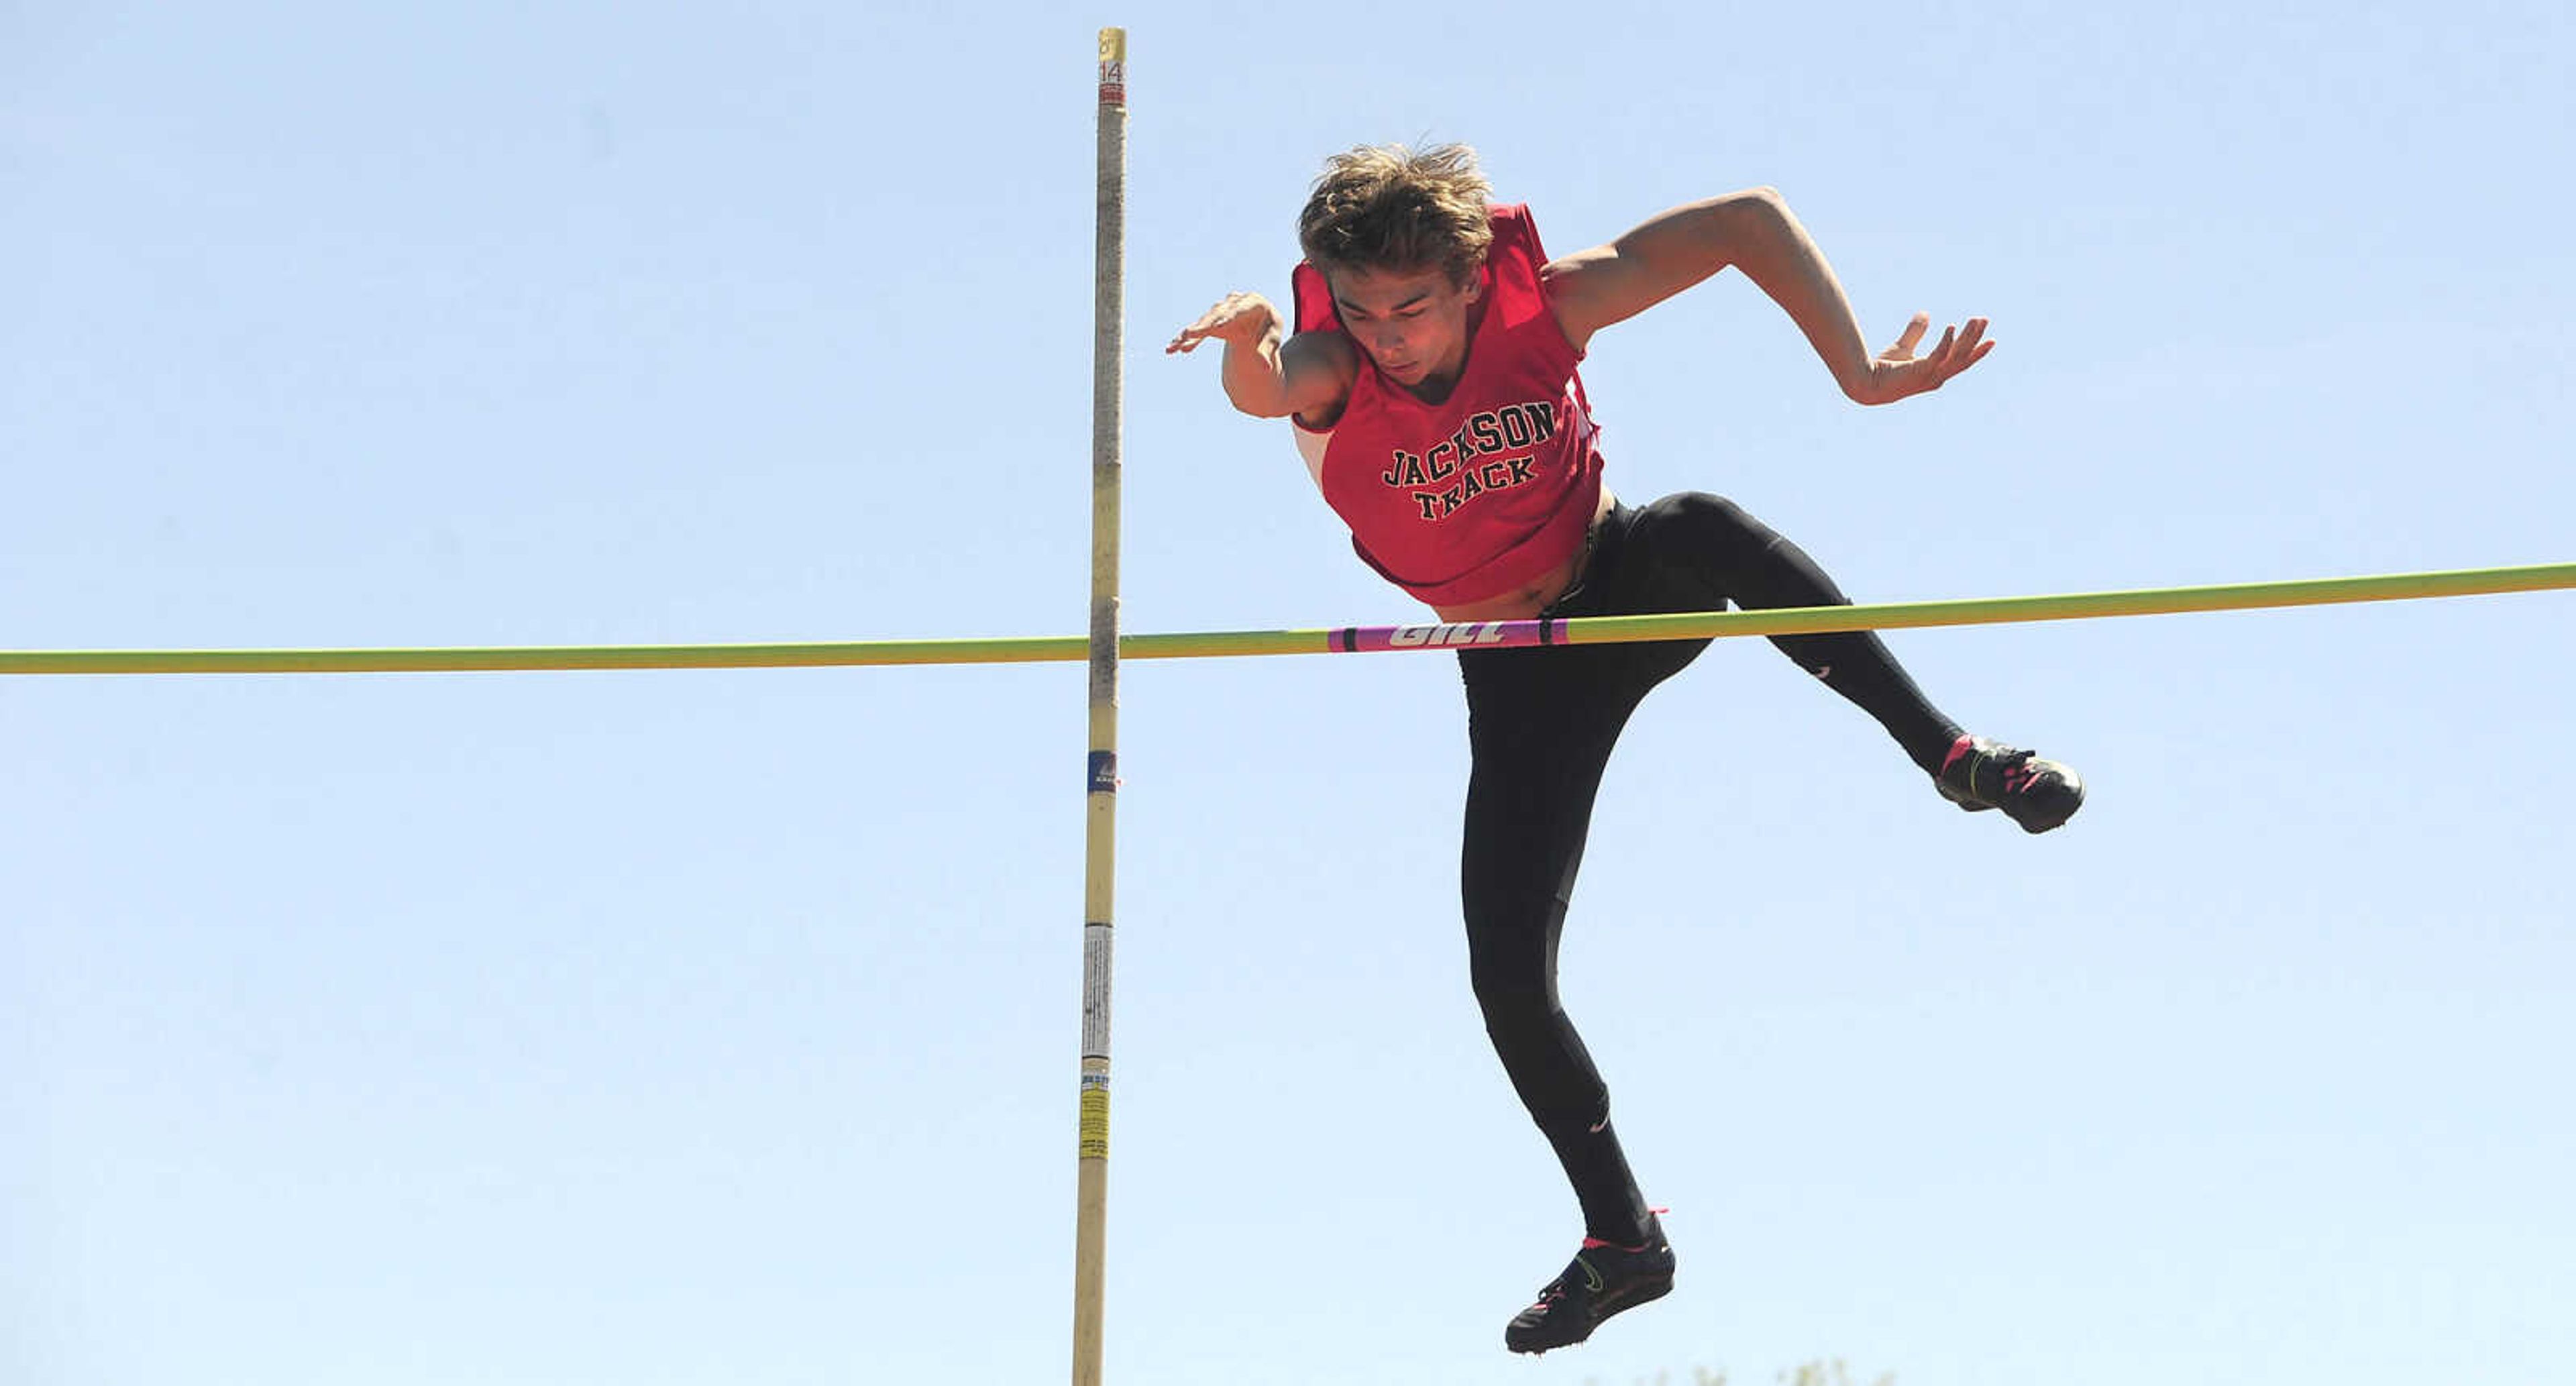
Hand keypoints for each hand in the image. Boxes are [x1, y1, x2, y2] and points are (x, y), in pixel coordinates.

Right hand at [1166, 291, 1282, 354]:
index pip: (1238, 310)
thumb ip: (1268, 350)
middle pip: (1216, 314)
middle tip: (1189, 333)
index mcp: (1253, 302)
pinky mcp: (1212, 321)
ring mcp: (1221, 310)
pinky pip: (1198, 330)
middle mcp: (1234, 302)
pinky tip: (1173, 348)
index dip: (1226, 317)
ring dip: (1189, 334)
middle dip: (1202, 325)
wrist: (1260, 321)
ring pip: (1203, 322)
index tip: (1217, 326)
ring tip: (1176, 345)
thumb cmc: (1269, 328)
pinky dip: (1187, 339)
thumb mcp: (1273, 338)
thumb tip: (1265, 368)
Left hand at [1853, 313, 1992, 404]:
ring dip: (1967, 338)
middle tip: (1984, 320)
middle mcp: (1937, 377)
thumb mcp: (1903, 347)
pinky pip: (1938, 356)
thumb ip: (1915, 331)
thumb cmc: (1882, 370)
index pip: (1962, 361)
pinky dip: (1947, 342)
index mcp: (1936, 373)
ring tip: (1974, 320)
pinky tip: (1951, 327)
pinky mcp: (1920, 372)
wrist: (1865, 383)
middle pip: (1964, 357)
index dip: (1976, 351)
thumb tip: (1924, 313)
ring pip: (1957, 356)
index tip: (1991, 339)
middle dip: (1975, 338)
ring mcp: (1930, 376)